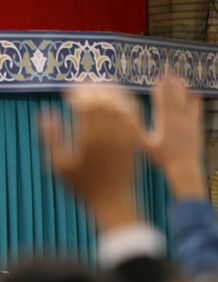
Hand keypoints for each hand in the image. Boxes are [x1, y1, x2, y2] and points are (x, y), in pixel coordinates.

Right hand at [40, 85, 142, 230]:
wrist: (112, 200)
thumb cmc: (81, 185)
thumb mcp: (58, 165)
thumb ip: (50, 138)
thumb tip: (44, 113)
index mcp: (89, 139)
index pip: (85, 105)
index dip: (76, 94)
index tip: (67, 93)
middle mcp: (109, 134)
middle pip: (103, 100)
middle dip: (91, 89)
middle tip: (81, 84)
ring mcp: (124, 136)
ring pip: (119, 103)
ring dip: (108, 91)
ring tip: (97, 86)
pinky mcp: (134, 138)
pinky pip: (133, 113)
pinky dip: (124, 101)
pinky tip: (115, 98)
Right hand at [142, 75, 204, 198]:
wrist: (184, 168)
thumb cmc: (163, 159)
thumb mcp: (145, 146)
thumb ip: (136, 132)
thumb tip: (125, 120)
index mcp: (164, 123)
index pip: (161, 102)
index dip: (159, 89)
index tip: (157, 78)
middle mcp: (177, 120)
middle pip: (173, 98)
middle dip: (170, 85)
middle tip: (169, 73)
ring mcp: (188, 123)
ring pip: (185, 102)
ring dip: (182, 90)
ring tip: (180, 80)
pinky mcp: (196, 128)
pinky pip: (196, 112)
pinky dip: (196, 104)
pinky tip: (195, 96)